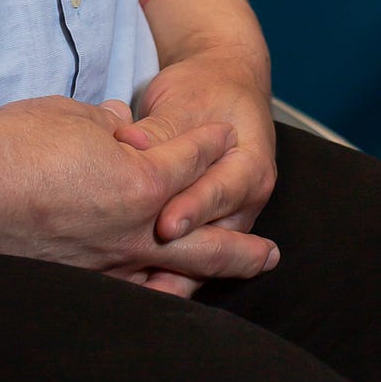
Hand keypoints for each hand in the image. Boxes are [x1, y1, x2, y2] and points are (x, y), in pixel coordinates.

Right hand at [0, 94, 278, 285]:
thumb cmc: (12, 143)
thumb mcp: (69, 115)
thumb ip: (106, 124)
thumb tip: (120, 125)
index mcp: (140, 181)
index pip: (188, 158)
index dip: (207, 143)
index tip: (224, 137)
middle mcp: (135, 230)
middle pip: (207, 237)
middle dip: (242, 241)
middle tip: (271, 250)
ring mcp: (109, 263)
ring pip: (176, 276)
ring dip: (211, 276)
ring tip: (230, 285)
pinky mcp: (79, 280)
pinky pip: (132, 292)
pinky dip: (156, 295)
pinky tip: (164, 299)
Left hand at [113, 47, 276, 297]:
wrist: (224, 86)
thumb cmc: (204, 91)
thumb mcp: (185, 102)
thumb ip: (161, 129)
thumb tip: (130, 141)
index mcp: (250, 166)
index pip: (221, 193)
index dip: (192, 209)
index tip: (165, 225)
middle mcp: (245, 200)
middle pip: (216, 237)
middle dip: (183, 261)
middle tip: (150, 282)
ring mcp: (228, 218)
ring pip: (203, 255)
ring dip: (174, 274)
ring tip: (142, 295)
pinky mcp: (206, 226)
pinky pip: (190, 254)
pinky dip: (165, 268)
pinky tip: (136, 288)